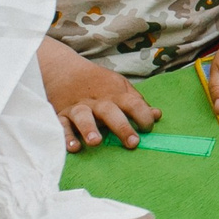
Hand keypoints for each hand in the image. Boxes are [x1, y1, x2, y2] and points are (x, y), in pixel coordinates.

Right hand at [41, 41, 158, 151]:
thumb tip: (157, 115)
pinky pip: (62, 126)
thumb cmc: (99, 84)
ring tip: (96, 142)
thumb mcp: (120, 87)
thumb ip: (137, 102)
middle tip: (133, 142)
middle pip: (110, 112)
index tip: (148, 128)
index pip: (133, 103)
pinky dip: (66, 136)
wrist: (65, 70)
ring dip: (89, 129)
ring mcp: (78, 108)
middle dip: (122, 127)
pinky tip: (74, 147)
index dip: (144, 115)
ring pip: (83, 117)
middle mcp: (97, 102)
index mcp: (115, 95)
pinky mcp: (61, 115)